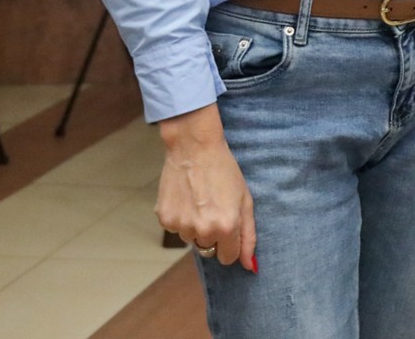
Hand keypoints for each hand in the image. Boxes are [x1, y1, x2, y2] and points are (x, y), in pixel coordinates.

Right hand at [156, 104, 256, 272]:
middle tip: (213, 208)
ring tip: (199, 200)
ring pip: (191, 239)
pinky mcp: (164, 219)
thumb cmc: (224, 170)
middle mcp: (203, 230)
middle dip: (213, 234)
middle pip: (209, 249)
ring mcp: (181, 225)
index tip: (229, 230)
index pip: (228, 258)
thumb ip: (248, 235)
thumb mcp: (245, 200)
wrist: (194, 148)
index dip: (230, 245)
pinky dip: (180, 217)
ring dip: (195, 226)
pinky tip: (185, 198)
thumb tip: (250, 266)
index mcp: (226, 227)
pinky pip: (176, 228)